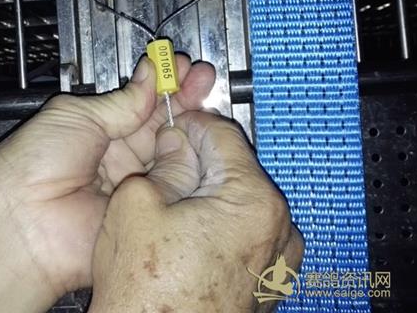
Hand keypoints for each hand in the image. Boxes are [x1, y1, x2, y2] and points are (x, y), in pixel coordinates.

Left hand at [0, 56, 214, 312]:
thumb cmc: (33, 165)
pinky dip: (188, 158)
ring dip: (190, 123)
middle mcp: (120, 156)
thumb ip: (120, 101)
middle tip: (202, 77)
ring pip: (173, 150)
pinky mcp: (148, 209)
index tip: (179, 67)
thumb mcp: (76, 115)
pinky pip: (176, 182)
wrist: (24, 220)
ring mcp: (136, 183)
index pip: (139, 102)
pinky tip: (197, 134)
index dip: (161, 84)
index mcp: (99, 130)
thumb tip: (150, 77)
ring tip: (203, 94)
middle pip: (161, 123)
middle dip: (183, 97)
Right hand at [89, 111, 304, 312]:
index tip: (174, 122)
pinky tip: (185, 232)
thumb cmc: (145, 295)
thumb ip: (165, 163)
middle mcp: (278, 230)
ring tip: (170, 202)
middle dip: (199, 159)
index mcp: (253, 203)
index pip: (223, 135)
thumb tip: (177, 144)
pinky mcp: (266, 283)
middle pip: (236, 168)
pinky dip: (219, 223)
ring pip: (240, 201)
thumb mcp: (138, 205)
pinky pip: (245, 233)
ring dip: (208, 192)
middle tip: (163, 162)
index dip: (191, 122)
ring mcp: (276, 260)